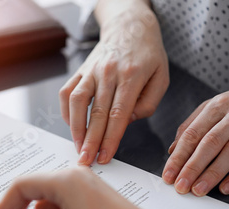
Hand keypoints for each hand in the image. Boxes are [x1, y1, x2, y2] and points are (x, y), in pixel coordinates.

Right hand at [60, 1, 168, 164]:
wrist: (130, 27)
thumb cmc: (148, 54)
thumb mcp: (161, 77)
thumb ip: (147, 103)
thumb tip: (126, 122)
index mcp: (131, 75)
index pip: (118, 114)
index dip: (110, 138)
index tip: (105, 156)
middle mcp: (108, 73)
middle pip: (97, 112)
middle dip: (91, 140)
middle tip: (87, 160)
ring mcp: (91, 71)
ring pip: (77, 102)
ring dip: (76, 128)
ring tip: (78, 147)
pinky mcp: (80, 71)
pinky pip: (68, 92)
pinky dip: (66, 112)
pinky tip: (72, 126)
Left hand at [163, 80, 228, 195]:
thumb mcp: (212, 107)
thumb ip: (191, 126)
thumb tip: (172, 151)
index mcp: (216, 107)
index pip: (192, 134)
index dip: (178, 157)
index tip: (168, 175)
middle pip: (210, 143)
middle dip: (192, 167)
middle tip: (181, 186)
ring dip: (214, 173)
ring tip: (199, 189)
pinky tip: (226, 187)